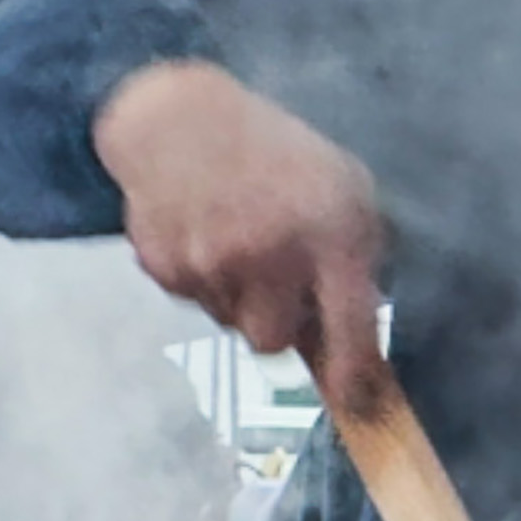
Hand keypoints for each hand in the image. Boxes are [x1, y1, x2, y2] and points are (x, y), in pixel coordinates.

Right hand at [93, 61, 388, 391]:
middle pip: (272, 342)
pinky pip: (193, 301)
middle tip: (277, 277)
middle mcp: (269, 252)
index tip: (356, 403)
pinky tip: (204, 231)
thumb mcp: (344, 189)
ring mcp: (210, 261)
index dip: (352, 374)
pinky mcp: (164, 265)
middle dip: (278, 321)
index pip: (349, 325)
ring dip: (239, 297)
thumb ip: (357, 259)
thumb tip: (356, 341)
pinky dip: (202, 279)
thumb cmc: (280, 156)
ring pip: (229, 323)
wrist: (180, 117)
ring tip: (239, 238)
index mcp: (328, 232)